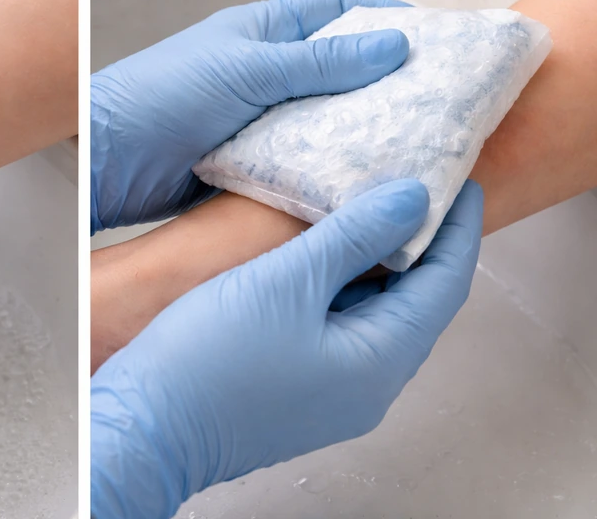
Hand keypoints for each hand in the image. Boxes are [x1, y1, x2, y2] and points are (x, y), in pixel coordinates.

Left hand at [90, 0, 409, 232]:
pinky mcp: (256, 164)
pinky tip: (369, 183)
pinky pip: (306, 163)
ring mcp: (262, 120)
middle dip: (386, 86)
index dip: (386, 23)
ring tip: (420, 148)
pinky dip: (333, 171)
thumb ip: (320, 62)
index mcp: (264, 33)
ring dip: (363, 135)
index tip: (437, 42)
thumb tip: (395, 43)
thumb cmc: (165, 95)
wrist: (111, 160)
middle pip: (341, 74)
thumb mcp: (249, 68)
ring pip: (328, 123)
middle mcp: (268, 73)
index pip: (338, 16)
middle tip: (443, 106)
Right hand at [91, 179, 482, 518]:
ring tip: (370, 212)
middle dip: (421, 244)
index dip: (457, 227)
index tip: (459, 180)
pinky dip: (346, 289)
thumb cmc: (210, 360)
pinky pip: (344, 332)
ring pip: (376, 317)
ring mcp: (334, 395)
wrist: (146, 426)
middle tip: (415, 189)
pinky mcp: (301, 391)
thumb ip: (352, 235)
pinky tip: (325, 258)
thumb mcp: (286, 281)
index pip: (445, 284)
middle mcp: (368, 388)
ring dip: (380, 266)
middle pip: (416, 304)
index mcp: (379, 363)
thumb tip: (413, 199)